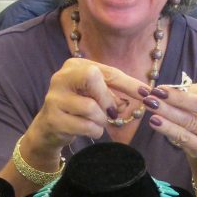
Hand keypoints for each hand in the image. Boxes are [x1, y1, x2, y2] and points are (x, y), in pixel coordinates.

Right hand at [31, 57, 147, 148]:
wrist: (48, 128)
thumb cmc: (77, 108)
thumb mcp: (95, 95)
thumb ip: (114, 92)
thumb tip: (142, 94)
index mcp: (74, 66)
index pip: (108, 72)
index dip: (129, 84)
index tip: (147, 92)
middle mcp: (62, 77)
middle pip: (94, 78)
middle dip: (107, 98)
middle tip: (111, 112)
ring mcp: (55, 98)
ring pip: (91, 107)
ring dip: (101, 120)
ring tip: (96, 121)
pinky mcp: (54, 119)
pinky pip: (86, 126)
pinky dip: (95, 131)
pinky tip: (89, 129)